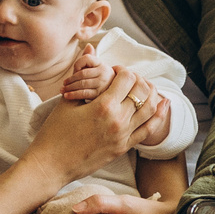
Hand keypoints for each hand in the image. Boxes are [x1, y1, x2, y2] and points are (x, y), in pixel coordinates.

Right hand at [28, 63, 168, 182]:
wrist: (52, 164)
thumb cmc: (54, 133)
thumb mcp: (67, 101)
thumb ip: (82, 74)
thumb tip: (89, 49)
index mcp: (104, 106)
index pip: (127, 78)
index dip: (122, 70)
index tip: (114, 71)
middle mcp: (118, 121)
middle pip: (142, 91)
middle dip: (137, 80)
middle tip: (128, 79)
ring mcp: (123, 136)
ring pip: (150, 109)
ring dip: (151, 94)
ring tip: (144, 87)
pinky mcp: (124, 148)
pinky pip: (148, 130)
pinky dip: (158, 115)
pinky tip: (163, 105)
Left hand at [61, 46, 111, 101]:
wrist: (113, 91)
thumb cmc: (100, 77)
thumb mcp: (96, 67)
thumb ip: (89, 58)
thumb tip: (88, 45)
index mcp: (101, 63)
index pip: (86, 59)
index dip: (77, 64)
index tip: (73, 71)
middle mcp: (103, 72)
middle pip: (82, 73)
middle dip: (70, 79)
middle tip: (63, 84)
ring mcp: (102, 84)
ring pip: (82, 84)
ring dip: (70, 87)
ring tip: (63, 90)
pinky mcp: (99, 94)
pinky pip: (84, 93)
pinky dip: (74, 95)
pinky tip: (67, 96)